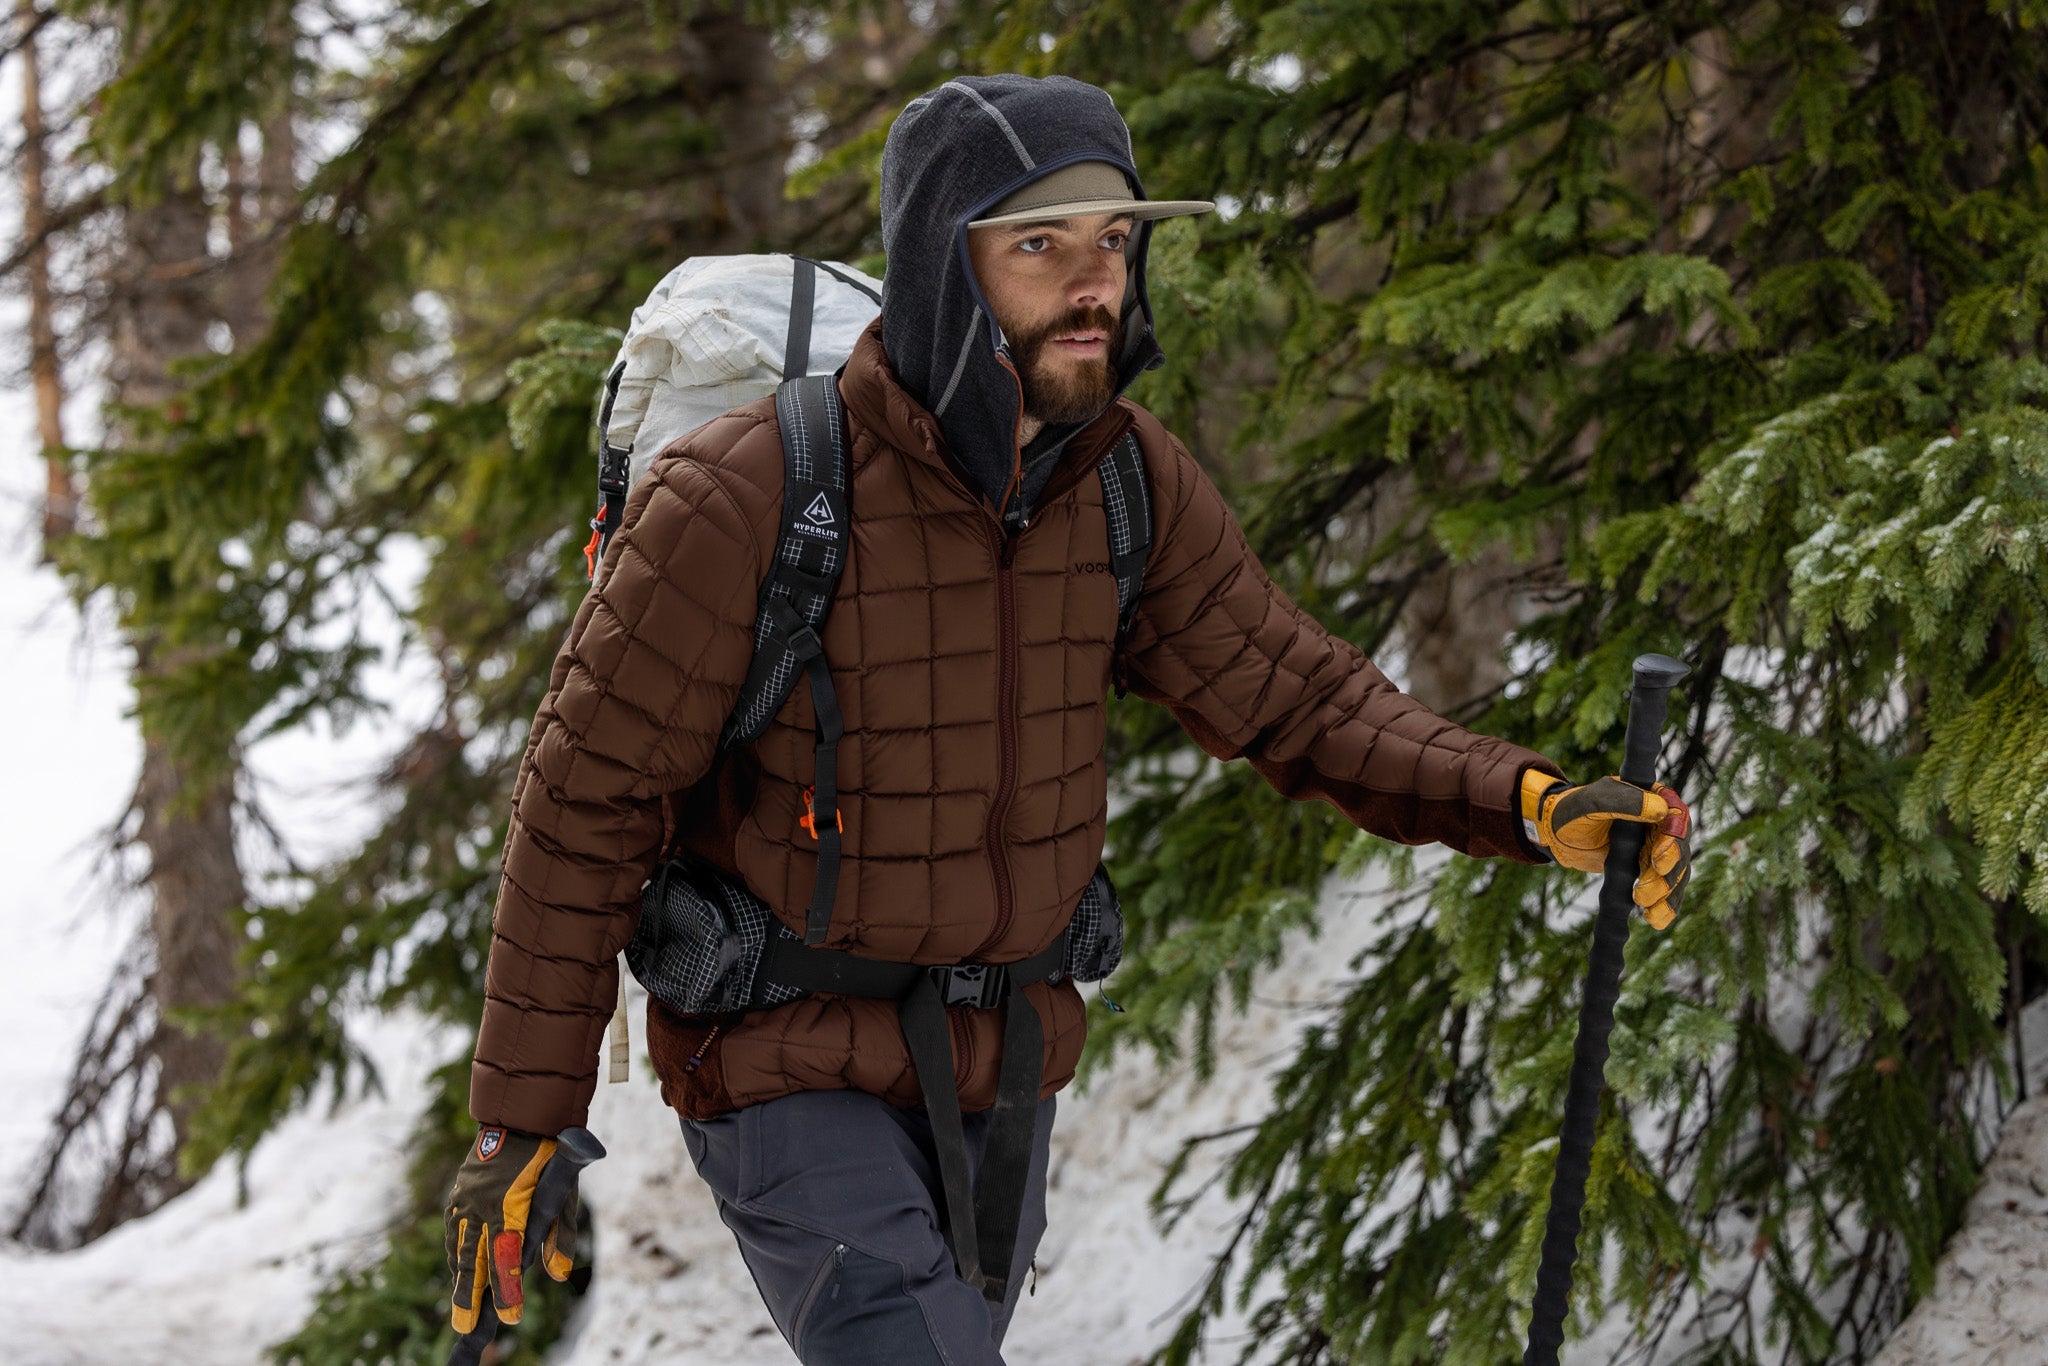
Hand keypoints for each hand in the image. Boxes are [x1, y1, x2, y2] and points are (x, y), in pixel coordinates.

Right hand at [444, 1124, 580, 1333]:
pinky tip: (457, 1269)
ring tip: (460, 1308)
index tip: (510, 1316)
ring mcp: (466, 1199)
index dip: (508, 1289)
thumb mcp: (565, 1191)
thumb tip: (559, 1275)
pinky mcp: (458, 1193)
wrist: (522, 1115)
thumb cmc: (551, 1157)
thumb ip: (562, 1234)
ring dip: (459, 1279)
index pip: (506, 1258)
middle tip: (467, 1329)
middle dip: (471, 1297)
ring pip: (458, 1248)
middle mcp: (482, 1205)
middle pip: (473, 1261)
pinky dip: (453, 1252)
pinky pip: (452, 1230)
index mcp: (510, 1206)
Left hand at [1521, 770, 1691, 928]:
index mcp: (1653, 797)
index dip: (1674, 839)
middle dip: (1667, 873)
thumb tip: (1661, 810)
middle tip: (1643, 891)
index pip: (1677, 817)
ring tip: (1646, 909)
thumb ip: (1623, 802)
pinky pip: (1666, 889)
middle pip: (1680, 849)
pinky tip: (1656, 920)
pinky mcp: (1649, 869)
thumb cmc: (1573, 810)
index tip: (1658, 860)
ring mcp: (1657, 847)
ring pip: (1675, 873)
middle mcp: (1661, 822)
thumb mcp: (1593, 801)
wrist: (1556, 833)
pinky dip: (1664, 906)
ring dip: (1665, 894)